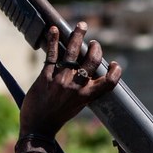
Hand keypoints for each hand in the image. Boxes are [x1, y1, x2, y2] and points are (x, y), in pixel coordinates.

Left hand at [19, 23, 121, 137]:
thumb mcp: (77, 106)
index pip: (109, 82)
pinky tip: (54, 29)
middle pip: (92, 61)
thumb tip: (91, 77)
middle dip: (95, 48)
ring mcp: (60, 80)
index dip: (115, 72)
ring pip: (73, 53)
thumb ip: (84, 91)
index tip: (115, 64)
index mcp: (86, 96)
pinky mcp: (46, 76)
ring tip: (82, 26)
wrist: (37, 127)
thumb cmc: (58, 117)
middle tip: (94, 44)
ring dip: (78, 36)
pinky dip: (53, 40)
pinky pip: (52, 55)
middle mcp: (76, 86)